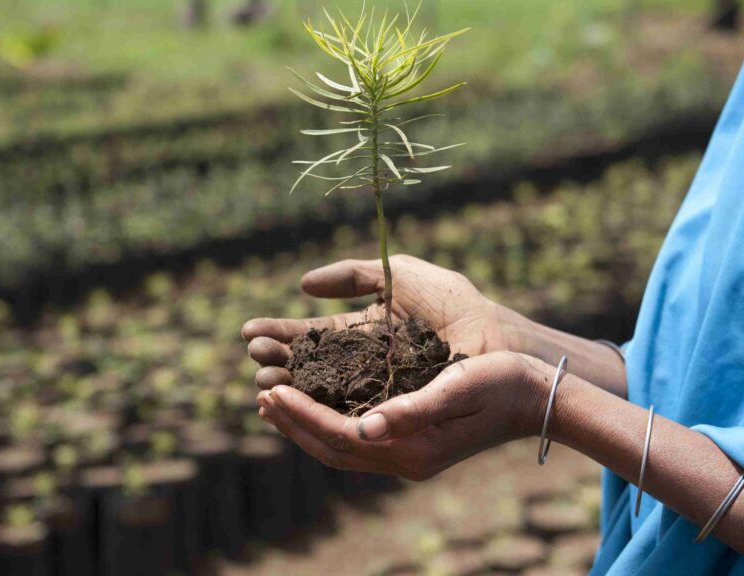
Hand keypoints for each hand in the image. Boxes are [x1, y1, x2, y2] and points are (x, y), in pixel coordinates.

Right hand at [241, 255, 533, 389]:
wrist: (495, 335)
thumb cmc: (453, 303)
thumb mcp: (397, 275)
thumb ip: (352, 275)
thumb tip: (301, 286)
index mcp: (364, 333)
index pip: (312, 336)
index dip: (280, 335)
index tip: (248, 332)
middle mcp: (365, 366)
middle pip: (310, 367)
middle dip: (278, 362)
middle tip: (252, 358)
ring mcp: (377, 391)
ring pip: (322, 394)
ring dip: (291, 389)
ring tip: (265, 382)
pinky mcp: (391, 414)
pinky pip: (347, 415)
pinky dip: (319, 412)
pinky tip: (296, 405)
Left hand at [256, 352, 550, 479]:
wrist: (536, 397)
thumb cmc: (501, 382)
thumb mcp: (456, 387)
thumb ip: (411, 410)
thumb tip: (363, 428)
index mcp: (412, 448)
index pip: (338, 436)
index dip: (300, 415)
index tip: (270, 390)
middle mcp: (405, 458)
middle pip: (331, 448)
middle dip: (292, 424)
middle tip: (261, 395)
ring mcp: (409, 454)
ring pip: (341, 447)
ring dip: (305, 425)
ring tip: (275, 401)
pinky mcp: (413, 442)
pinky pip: (357, 439)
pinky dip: (328, 422)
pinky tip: (316, 403)